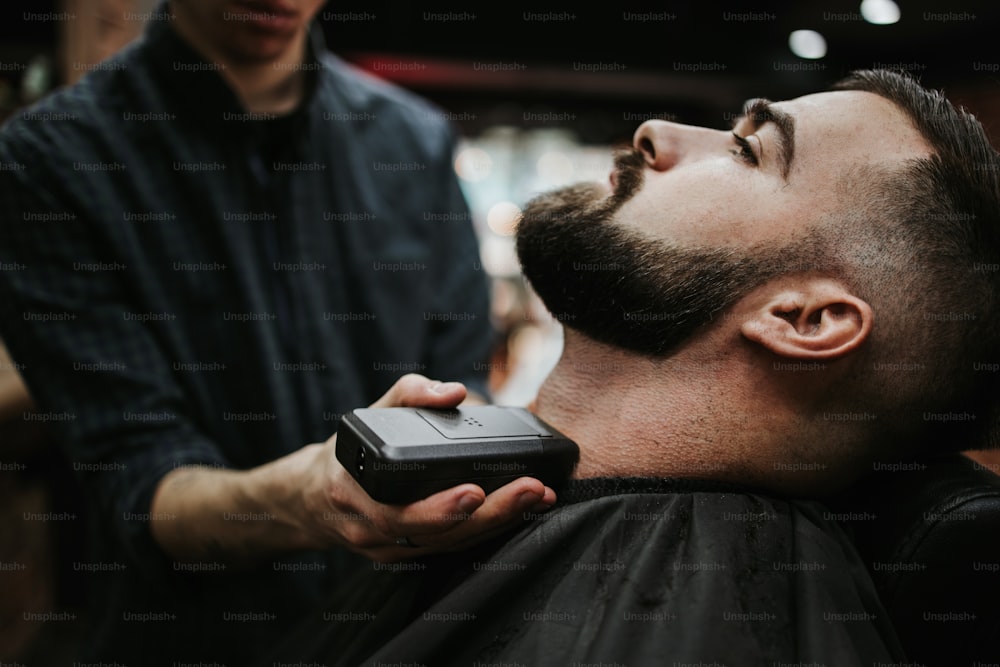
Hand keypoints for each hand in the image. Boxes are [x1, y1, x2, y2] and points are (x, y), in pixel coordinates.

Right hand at [301, 374, 556, 560]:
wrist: (313, 500)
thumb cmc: (346, 455)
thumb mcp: (368, 415)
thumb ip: (409, 394)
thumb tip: (453, 391)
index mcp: (354, 491)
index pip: (396, 511)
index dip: (438, 507)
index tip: (476, 489)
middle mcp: (369, 527)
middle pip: (433, 534)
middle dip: (488, 515)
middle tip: (530, 490)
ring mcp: (388, 549)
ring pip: (448, 546)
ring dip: (497, 525)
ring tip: (537, 499)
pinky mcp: (407, 555)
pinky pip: (450, 550)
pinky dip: (486, 532)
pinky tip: (519, 514)